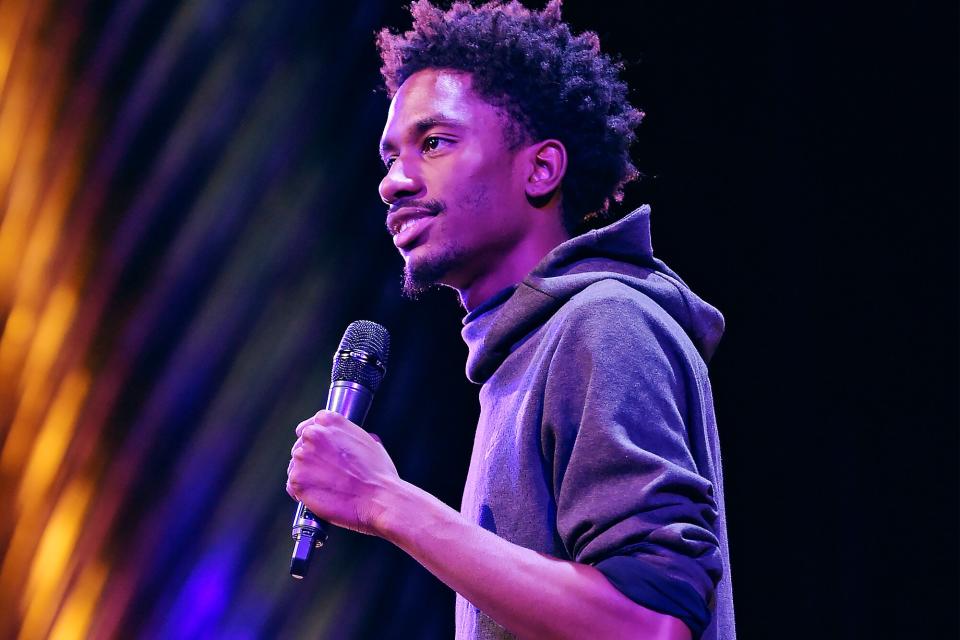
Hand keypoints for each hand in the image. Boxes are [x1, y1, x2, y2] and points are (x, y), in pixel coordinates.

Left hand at [286, 410, 399, 535]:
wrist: (378, 499)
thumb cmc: (378, 474)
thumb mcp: (370, 442)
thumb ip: (351, 436)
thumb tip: (350, 440)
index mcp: (329, 421)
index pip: (308, 427)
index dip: (314, 443)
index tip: (319, 452)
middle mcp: (313, 435)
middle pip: (300, 446)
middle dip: (310, 460)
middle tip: (327, 474)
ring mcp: (302, 457)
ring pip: (295, 466)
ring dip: (306, 476)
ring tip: (326, 487)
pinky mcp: (297, 480)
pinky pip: (292, 486)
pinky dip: (301, 492)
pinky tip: (319, 495)